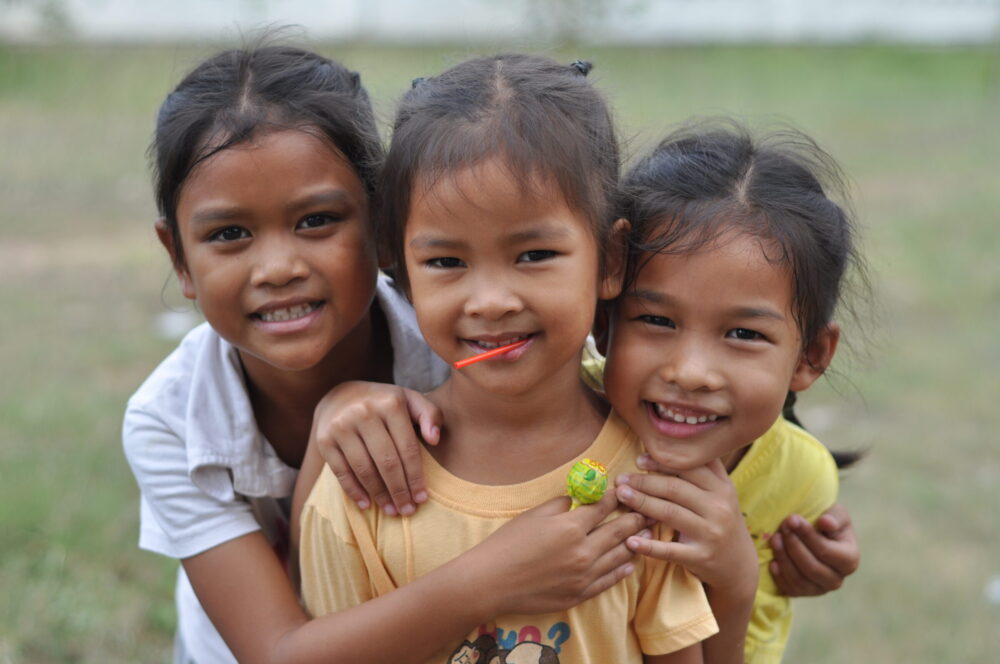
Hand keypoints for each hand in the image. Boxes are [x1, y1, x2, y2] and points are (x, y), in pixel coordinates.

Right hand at [310, 381, 441, 516]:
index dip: (415, 476)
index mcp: (390, 403)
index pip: (407, 448)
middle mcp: (364, 412)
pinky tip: (367, 505)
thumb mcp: (410, 400)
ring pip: (364, 469)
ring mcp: (341, 426)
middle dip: (399, 491)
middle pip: (386, 462)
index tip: (422, 498)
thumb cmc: (384, 404)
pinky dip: (354, 491)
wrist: (341, 396)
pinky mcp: (324, 440)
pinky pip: (341, 472)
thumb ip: (430, 415)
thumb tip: (434, 439)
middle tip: (407, 511)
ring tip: (391, 511)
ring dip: (379, 495)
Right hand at [472, 491, 646, 615]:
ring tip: (648, 534)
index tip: (626, 490)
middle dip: (636, 518)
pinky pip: (609, 581)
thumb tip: (579, 500)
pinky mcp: (580, 594)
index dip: (616, 496)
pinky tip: (629, 564)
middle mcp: (583, 552)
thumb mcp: (534, 515)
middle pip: (619, 531)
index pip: (602, 508)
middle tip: (650, 510)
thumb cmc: (508, 544)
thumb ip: (561, 505)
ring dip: (636, 543)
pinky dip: (622, 571)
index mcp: (571, 527)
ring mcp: (584, 576)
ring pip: (619, 557)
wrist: (492, 582)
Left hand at [615, 456, 756, 599]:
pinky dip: (648, 546)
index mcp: (722, 488)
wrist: (739, 564)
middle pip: (674, 488)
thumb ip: (704, 470)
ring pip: (669, 513)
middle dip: (644, 481)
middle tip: (621, 479)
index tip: (638, 459)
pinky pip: (670, 551)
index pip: (689, 468)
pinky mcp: (701, 557)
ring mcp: (711, 533)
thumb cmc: (720, 521)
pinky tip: (630, 540)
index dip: (661, 462)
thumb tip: (671, 443)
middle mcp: (719, 508)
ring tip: (621, 496)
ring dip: (641, 503)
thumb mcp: (722, 493)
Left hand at [769, 503, 858, 596]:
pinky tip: (772, 561)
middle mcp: (837, 579)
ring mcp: (821, 589)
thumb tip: (825, 522)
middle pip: (811, 568)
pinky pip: (790, 590)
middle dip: (793, 545)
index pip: (825, 551)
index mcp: (850, 560)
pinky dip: (780, 576)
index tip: (791, 518)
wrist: (819, 536)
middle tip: (782, 527)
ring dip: (784, 559)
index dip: (807, 535)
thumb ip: (834, 516)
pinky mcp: (804, 593)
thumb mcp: (836, 513)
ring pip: (800, 580)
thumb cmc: (828, 522)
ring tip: (775, 539)